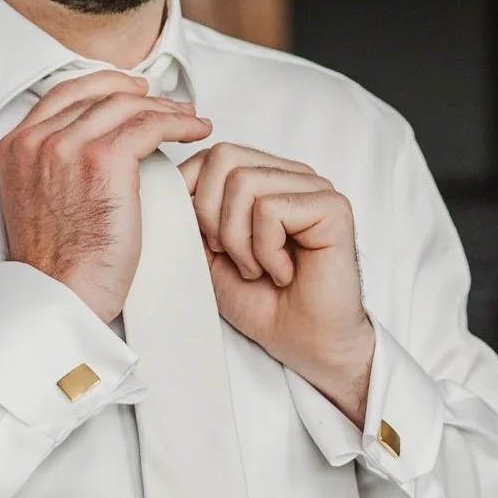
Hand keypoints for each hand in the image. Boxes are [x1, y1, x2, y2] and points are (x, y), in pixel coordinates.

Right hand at [0, 74, 211, 322]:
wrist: (59, 295)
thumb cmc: (57, 266)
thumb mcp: (38, 202)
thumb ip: (53, 167)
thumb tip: (94, 147)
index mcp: (16, 146)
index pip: (64, 94)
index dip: (103, 86)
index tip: (131, 91)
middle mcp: (37, 138)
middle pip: (98, 94)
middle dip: (140, 95)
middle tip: (168, 104)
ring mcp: (68, 145)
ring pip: (127, 106)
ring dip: (166, 109)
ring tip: (190, 119)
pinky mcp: (103, 159)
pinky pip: (151, 124)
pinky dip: (180, 123)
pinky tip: (197, 130)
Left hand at [181, 144, 375, 425]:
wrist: (304, 344)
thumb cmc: (263, 302)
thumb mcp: (209, 253)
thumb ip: (191, 214)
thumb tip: (164, 186)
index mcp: (266, 178)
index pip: (213, 153)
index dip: (191, 192)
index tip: (205, 241)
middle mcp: (292, 175)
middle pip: (224, 158)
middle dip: (210, 215)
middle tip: (230, 257)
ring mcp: (316, 188)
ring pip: (244, 183)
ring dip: (239, 240)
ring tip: (257, 269)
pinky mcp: (333, 207)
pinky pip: (272, 210)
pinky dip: (265, 251)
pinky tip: (282, 273)